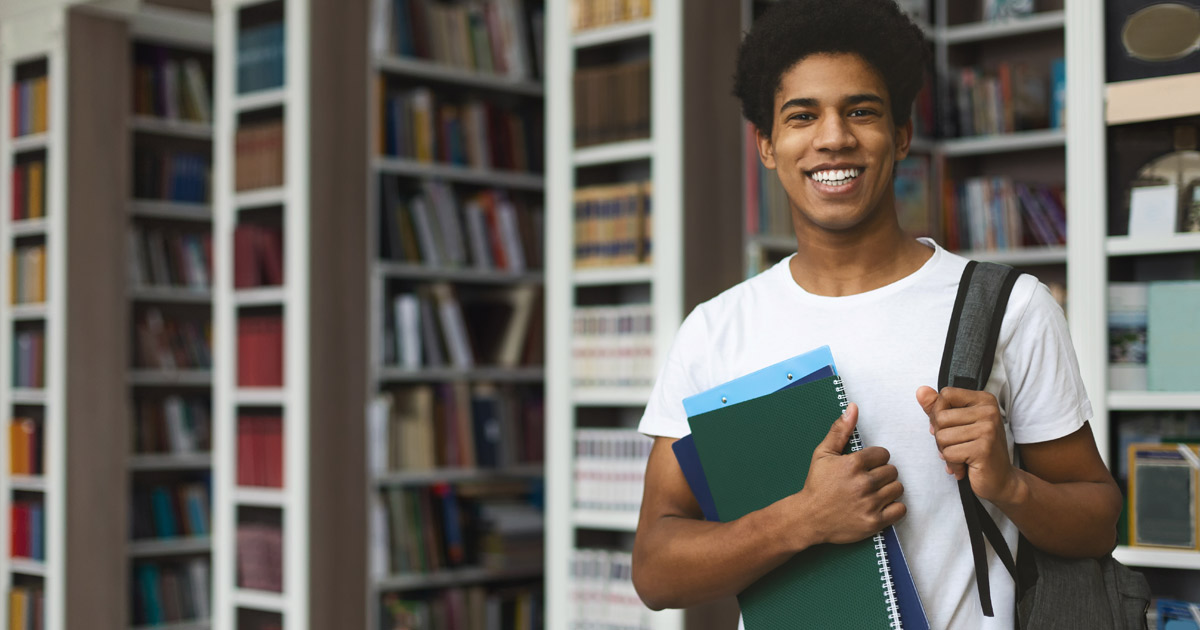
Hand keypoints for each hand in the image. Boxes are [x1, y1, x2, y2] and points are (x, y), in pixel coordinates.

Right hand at [795, 403, 905, 545]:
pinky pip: (900, 510)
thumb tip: (853, 407)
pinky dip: (894, 508)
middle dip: (882, 473)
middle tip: (869, 480)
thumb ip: (840, 430)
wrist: (808, 518)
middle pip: (892, 471)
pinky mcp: (875, 522)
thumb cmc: (816, 484)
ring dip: (888, 489)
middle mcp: (864, 483)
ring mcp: (870, 504)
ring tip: (874, 492)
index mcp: (853, 464)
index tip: (865, 466)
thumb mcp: (823, 454)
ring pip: (897, 488)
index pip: (883, 454)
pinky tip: (881, 505)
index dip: (875, 459)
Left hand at [917, 386, 1017, 503]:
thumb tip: (920, 391)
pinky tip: (965, 467)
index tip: (949, 428)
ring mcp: (988, 429)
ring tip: (962, 457)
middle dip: (941, 437)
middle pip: (940, 417)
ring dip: (946, 452)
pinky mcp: (983, 449)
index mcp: (984, 400)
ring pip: (942, 437)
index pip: (946, 394)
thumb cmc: (978, 450)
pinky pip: (949, 454)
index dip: (939, 413)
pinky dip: (952, 464)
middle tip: (957, 447)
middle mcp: (989, 411)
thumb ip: (938, 407)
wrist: (1001, 479)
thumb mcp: (958, 424)